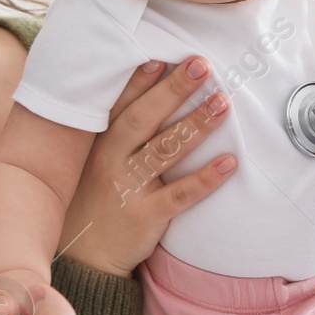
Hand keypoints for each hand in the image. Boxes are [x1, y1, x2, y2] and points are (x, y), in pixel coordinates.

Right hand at [58, 56, 235, 278]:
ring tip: (223, 102)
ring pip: (165, 150)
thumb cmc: (95, 199)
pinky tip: (230, 163)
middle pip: (144, 119)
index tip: (163, 58)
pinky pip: (180, 195)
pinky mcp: (146, 215)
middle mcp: (110, 161)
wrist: (85, 256)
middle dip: (173, 90)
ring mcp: (127, 188)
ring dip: (196, 124)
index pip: (121, 105)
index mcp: (99, 143)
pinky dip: (205, 179)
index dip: (141, 81)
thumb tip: (150, 93)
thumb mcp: (96, 161)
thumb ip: (116, 132)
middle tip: (201, 65)